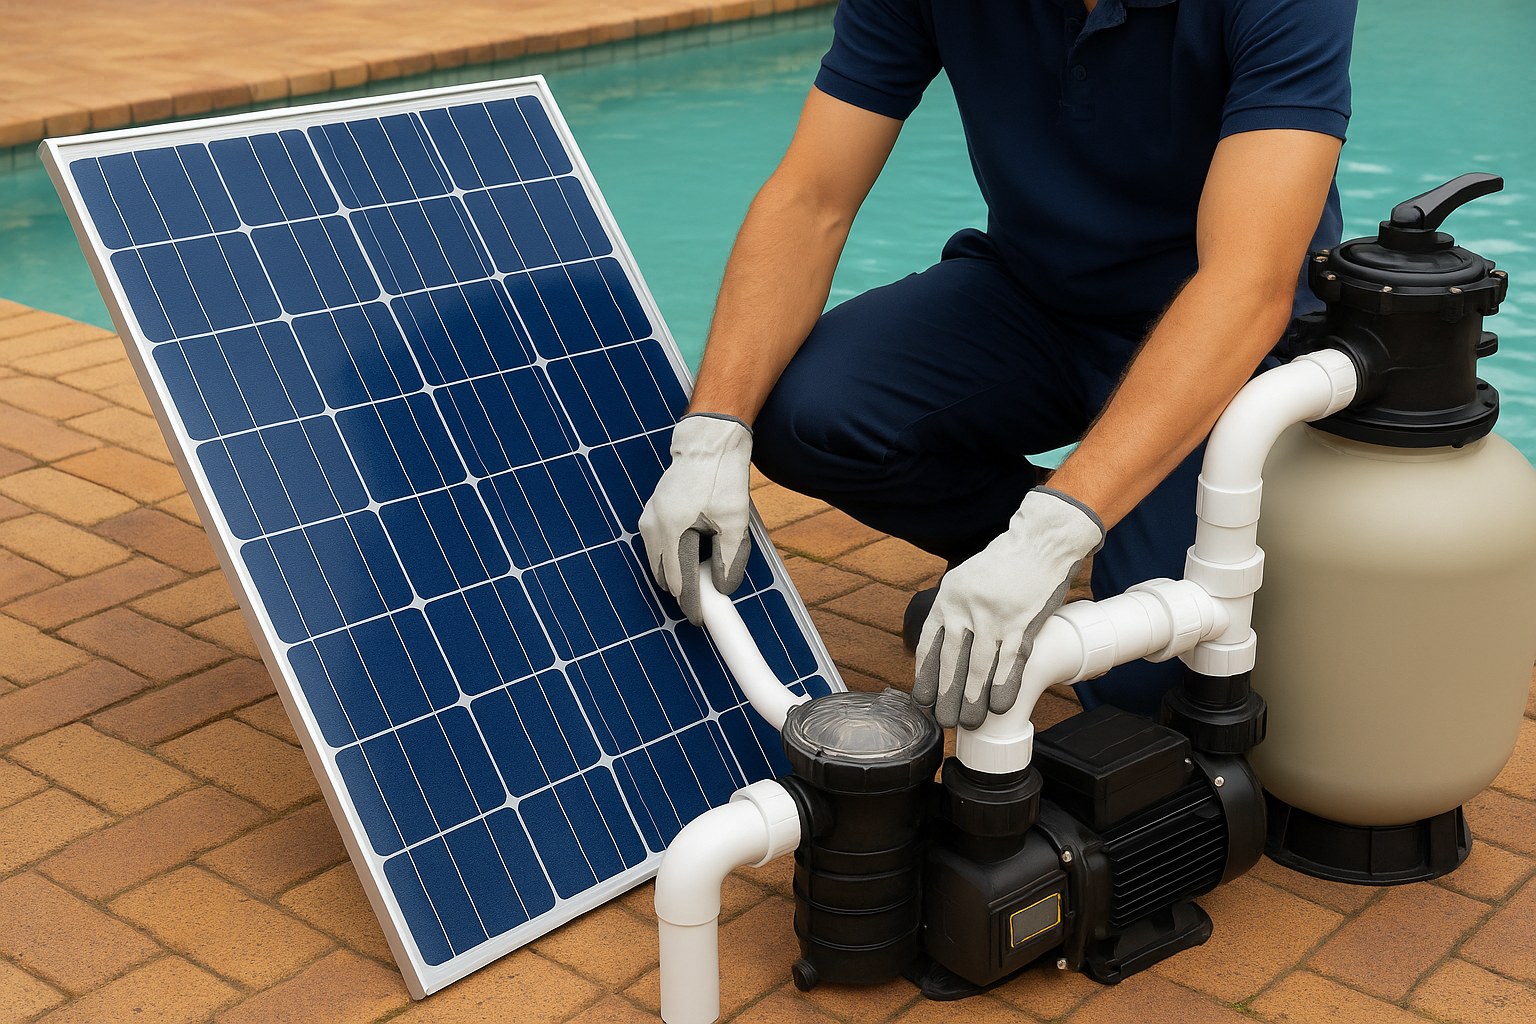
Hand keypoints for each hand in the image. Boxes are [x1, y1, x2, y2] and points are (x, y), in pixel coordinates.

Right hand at [639, 413, 754, 625]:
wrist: (708, 444)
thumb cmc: (721, 478)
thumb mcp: (735, 520)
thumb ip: (730, 558)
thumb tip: (723, 588)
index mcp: (673, 531)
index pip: (679, 582)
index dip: (691, 605)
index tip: (701, 620)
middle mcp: (653, 527)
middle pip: (664, 577)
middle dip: (684, 591)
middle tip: (708, 598)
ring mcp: (648, 520)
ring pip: (659, 563)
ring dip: (678, 573)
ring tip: (706, 571)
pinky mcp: (650, 514)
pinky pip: (658, 548)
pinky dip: (674, 558)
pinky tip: (696, 551)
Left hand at [913, 487, 1103, 727]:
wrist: (1041, 543)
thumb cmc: (1005, 564)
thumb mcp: (966, 580)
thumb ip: (956, 610)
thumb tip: (947, 647)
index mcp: (948, 598)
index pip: (930, 644)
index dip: (926, 676)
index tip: (923, 698)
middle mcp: (966, 608)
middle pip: (952, 661)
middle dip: (947, 696)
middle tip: (944, 721)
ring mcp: (994, 616)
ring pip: (978, 667)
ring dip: (973, 699)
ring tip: (970, 721)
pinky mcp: (1021, 623)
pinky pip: (1009, 662)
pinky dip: (1003, 686)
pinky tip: (999, 704)